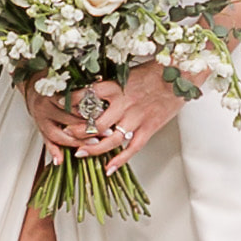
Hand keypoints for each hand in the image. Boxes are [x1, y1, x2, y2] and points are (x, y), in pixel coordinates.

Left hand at [55, 71, 188, 161]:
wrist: (182, 75)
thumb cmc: (156, 72)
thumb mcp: (129, 73)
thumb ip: (113, 85)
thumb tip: (94, 90)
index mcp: (117, 86)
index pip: (87, 94)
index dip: (71, 102)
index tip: (59, 106)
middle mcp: (124, 103)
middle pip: (95, 122)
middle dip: (78, 131)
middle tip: (66, 135)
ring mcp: (136, 118)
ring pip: (110, 139)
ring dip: (93, 148)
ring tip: (80, 153)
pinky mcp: (149, 128)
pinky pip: (132, 148)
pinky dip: (119, 160)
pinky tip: (109, 169)